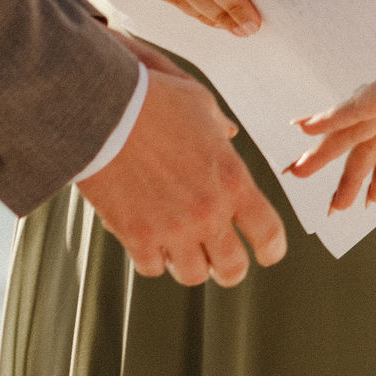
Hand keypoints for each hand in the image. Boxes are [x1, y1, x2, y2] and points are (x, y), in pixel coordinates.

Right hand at [76, 67, 286, 284]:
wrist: (104, 110)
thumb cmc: (154, 100)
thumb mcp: (200, 104)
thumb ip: (219, 126)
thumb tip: (228, 132)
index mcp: (232, 180)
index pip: (268, 233)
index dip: (271, 249)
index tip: (265, 254)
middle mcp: (207, 211)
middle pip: (232, 269)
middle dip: (229, 268)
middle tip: (218, 259)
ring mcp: (171, 228)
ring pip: (192, 275)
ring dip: (189, 264)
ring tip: (181, 249)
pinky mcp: (136, 235)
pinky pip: (152, 268)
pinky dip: (152, 259)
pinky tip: (149, 242)